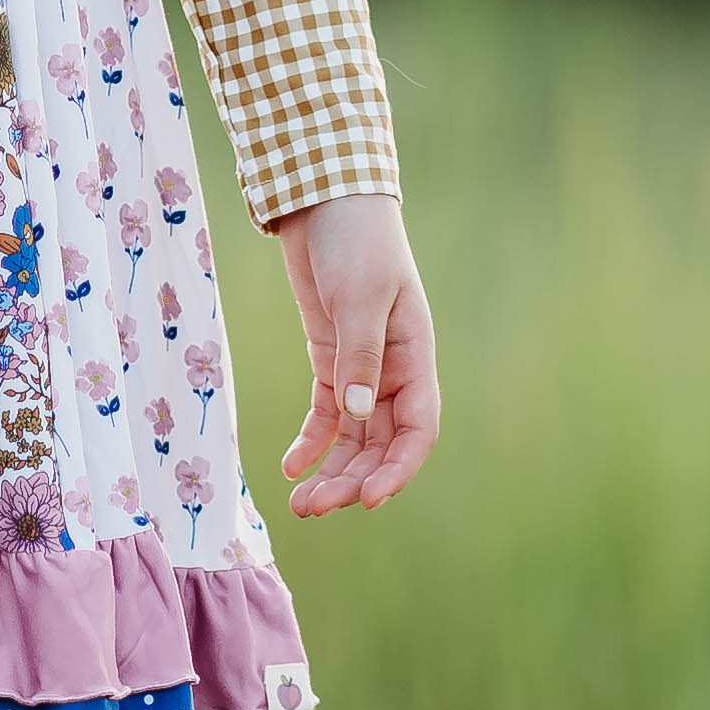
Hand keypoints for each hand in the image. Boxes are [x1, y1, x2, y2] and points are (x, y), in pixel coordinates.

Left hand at [271, 188, 438, 518]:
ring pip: (353, 436)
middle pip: (380, 443)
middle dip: (352, 480)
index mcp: (415, 357)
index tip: (367, 500)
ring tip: (301, 505)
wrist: (324, 201)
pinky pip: (326, 415)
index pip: (417, 430)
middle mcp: (393, 371)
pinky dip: (312, 442)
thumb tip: (358, 413)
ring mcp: (361, 368)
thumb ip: (360, 355)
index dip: (397, 469)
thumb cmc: (356, 242)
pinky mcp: (330, 359)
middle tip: (314, 509)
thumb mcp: (360, 296)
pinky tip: (291, 467)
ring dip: (331, 470)